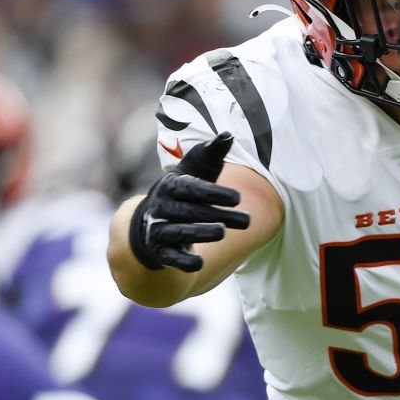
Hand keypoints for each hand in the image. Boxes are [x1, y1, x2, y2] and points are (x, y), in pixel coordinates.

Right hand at [129, 132, 249, 271]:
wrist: (152, 221)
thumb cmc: (184, 191)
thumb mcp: (195, 171)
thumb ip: (211, 154)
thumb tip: (228, 134)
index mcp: (170, 186)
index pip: (192, 188)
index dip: (214, 193)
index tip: (238, 198)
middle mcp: (161, 207)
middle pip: (191, 212)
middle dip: (219, 216)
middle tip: (247, 221)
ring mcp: (158, 230)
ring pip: (179, 233)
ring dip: (202, 233)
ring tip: (223, 233)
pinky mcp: (159, 252)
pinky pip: (171, 258)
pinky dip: (184, 262)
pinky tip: (200, 264)